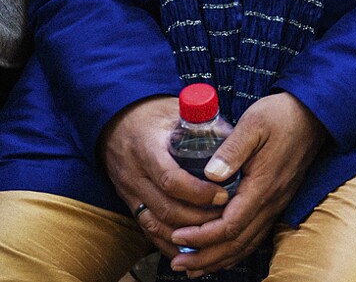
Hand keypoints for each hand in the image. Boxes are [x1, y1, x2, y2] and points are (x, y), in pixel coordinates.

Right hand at [101, 96, 228, 254]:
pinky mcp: (129, 203)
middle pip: (166, 207)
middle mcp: (134, 174)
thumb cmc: (155, 115)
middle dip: (198, 217)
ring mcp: (129, 192)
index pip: (170, 179)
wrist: (117, 121)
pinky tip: (190, 245)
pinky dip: (168, 241)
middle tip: (225, 216)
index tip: (223, 194)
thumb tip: (238, 143)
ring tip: (214, 231)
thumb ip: (206, 124)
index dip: (198, 192)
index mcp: (147, 147)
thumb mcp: (178, 110)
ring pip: (156, 223)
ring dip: (186, 232)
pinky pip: (147, 229)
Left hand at [166, 92, 326, 273]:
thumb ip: (232, 149)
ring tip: (193, 267)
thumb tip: (209, 175)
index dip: (202, 236)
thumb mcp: (254, 123)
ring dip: (218, 259)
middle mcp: (272, 201)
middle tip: (177, 264)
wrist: (314, 113)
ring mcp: (276, 203)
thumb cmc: (282, 115)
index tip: (178, 235)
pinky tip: (220, 253)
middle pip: (237, 242)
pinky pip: (255, 235)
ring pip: (247, 243)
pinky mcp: (277, 200)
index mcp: (263, 185)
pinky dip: (235, 250)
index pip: (231, 224)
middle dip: (205, 256)